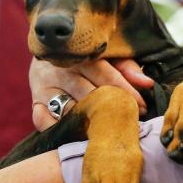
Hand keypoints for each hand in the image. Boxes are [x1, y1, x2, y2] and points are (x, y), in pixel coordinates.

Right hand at [29, 58, 153, 130]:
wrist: (49, 45)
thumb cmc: (87, 56)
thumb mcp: (108, 55)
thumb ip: (127, 67)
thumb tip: (147, 84)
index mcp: (81, 55)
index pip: (106, 74)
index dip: (125, 91)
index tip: (141, 106)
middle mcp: (62, 69)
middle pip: (87, 92)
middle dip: (109, 109)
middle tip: (127, 122)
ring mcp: (46, 85)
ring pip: (67, 108)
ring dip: (87, 122)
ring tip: (106, 133)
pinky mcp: (35, 100)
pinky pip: (42, 119)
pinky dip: (56, 129)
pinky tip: (74, 136)